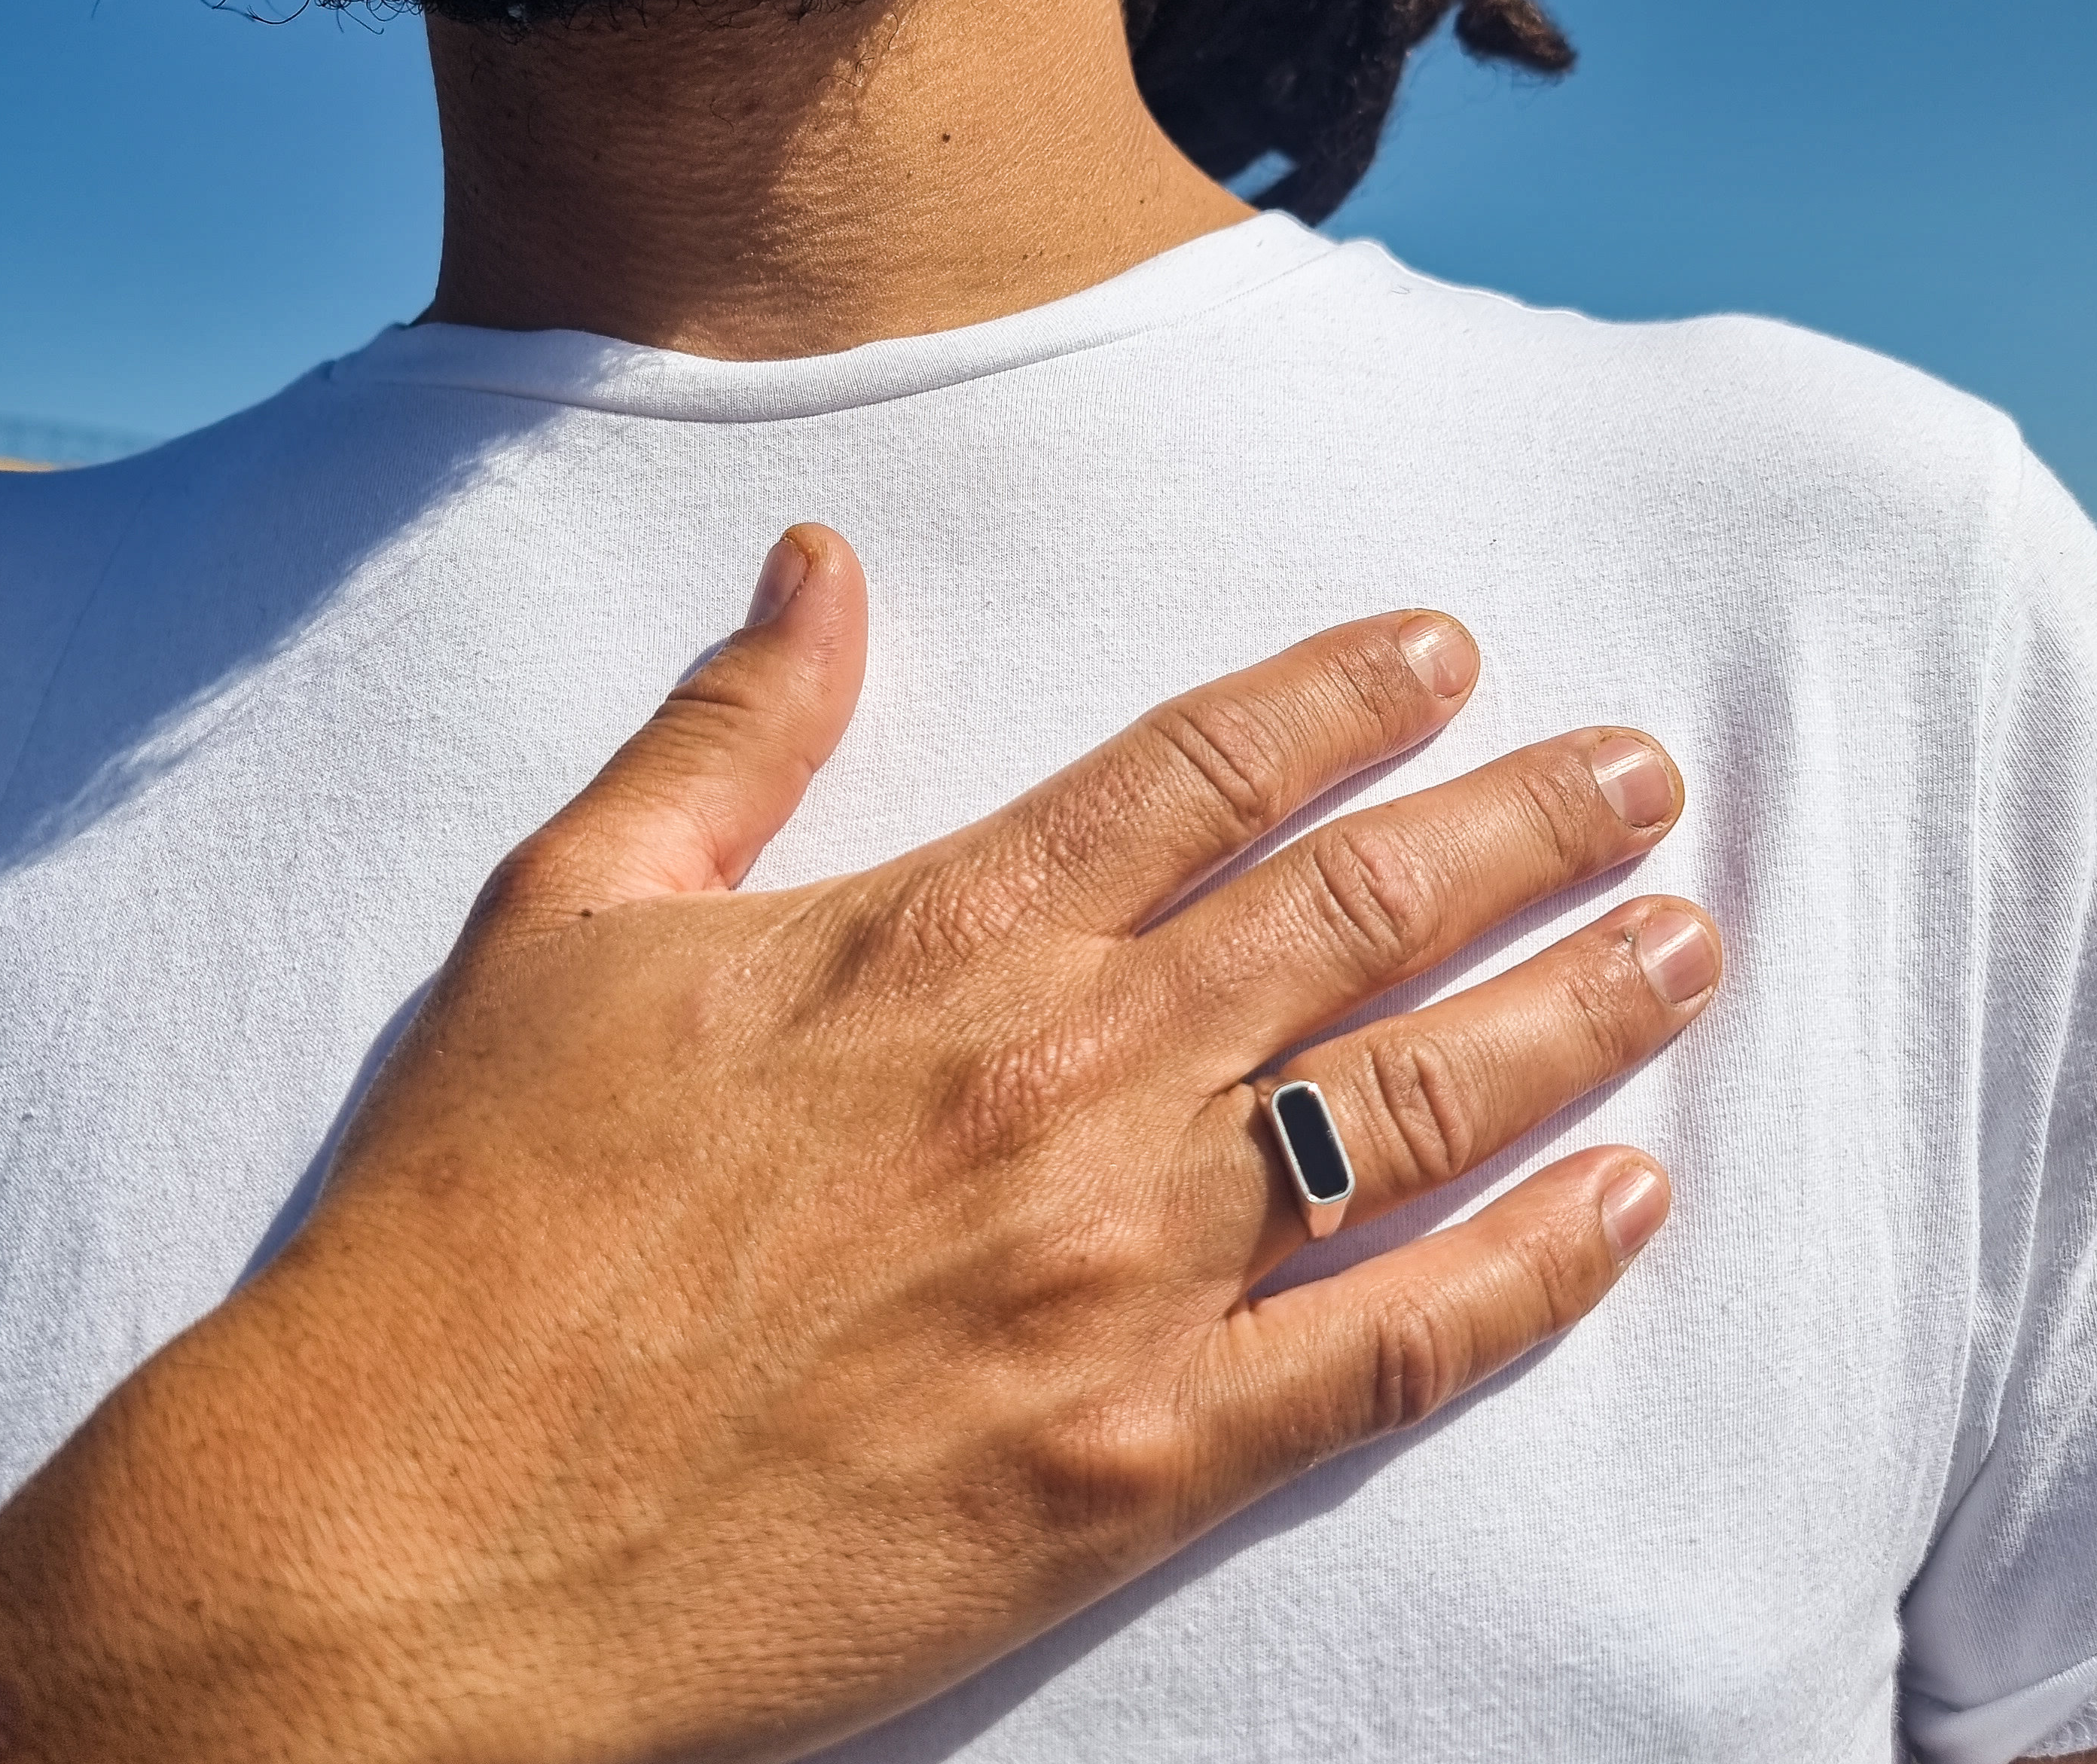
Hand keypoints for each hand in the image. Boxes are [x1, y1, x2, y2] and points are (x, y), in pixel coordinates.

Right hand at [0, 526, 1718, 1762]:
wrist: (411, 1532)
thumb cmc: (472, 1213)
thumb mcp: (572, 915)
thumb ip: (729, 730)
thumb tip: (816, 564)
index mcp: (935, 935)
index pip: (1200, 766)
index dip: (1341, 694)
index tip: (1446, 649)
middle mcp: (1062, 1078)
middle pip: (1355, 908)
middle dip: (1522, 824)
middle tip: (1640, 774)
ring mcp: (1114, 1273)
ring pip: (1415, 1102)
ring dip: (1570, 1008)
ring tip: (1684, 937)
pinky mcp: (1128, 1459)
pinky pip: (1387, 1349)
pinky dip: (1531, 1271)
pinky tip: (1629, 1200)